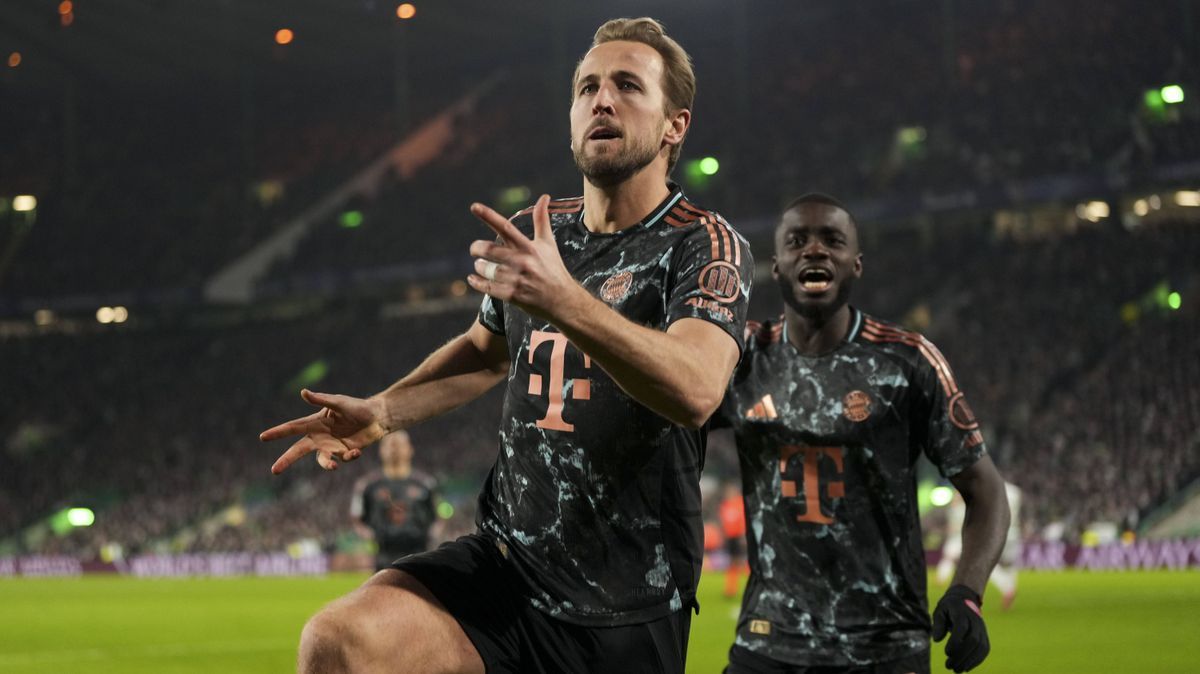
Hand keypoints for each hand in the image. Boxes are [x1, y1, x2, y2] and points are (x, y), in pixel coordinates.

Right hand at [260, 389, 387, 473]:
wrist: (377, 417)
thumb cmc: (356, 407)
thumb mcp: (339, 402)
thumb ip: (320, 400)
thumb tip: (303, 392)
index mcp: (315, 423)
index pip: (292, 428)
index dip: (278, 432)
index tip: (262, 437)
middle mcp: (320, 437)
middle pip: (298, 450)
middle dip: (286, 460)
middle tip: (274, 471)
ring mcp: (332, 447)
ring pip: (322, 461)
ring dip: (327, 465)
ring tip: (334, 466)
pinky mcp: (344, 453)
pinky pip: (342, 459)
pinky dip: (349, 457)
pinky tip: (357, 451)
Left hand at [467, 194, 580, 321]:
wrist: (562, 299)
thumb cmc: (553, 268)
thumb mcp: (548, 243)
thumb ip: (541, 219)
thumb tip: (544, 196)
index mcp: (528, 247)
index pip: (505, 227)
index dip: (488, 216)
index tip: (474, 206)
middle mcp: (522, 261)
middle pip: (488, 249)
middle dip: (476, 247)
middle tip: (475, 249)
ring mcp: (516, 279)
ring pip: (486, 269)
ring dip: (479, 266)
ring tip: (480, 265)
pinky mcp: (512, 295)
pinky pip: (487, 287)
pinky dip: (476, 282)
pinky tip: (473, 279)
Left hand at [932, 584, 989, 671]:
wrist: (966, 597)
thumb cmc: (949, 606)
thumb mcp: (940, 610)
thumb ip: (938, 624)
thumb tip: (937, 640)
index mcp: (962, 613)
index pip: (961, 628)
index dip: (955, 642)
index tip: (946, 653)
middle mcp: (974, 621)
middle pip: (973, 640)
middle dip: (962, 655)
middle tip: (949, 666)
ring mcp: (981, 628)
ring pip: (981, 646)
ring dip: (969, 661)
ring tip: (957, 670)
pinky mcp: (985, 635)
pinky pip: (985, 649)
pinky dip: (977, 660)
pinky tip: (966, 667)